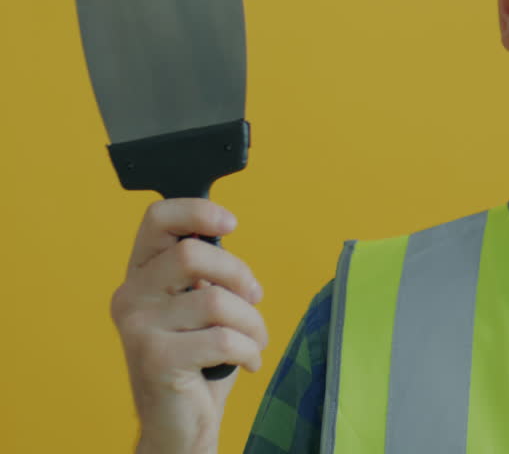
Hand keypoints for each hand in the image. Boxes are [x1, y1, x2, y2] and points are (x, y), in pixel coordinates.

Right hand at [110, 199, 267, 453]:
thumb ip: (205, 271)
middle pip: (192, 254)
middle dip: (238, 274)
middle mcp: (130, 296)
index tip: (230, 223)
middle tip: (254, 297)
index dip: (196, 210)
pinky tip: (248, 362)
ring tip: (254, 340)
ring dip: (252, 322)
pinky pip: (223, 338)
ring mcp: (139, 328)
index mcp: (141, 275)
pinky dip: (249, 350)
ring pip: (216, 300)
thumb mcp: (201, 305)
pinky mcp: (155, 359)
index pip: (156, 219)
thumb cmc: (199, 358)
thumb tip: (223, 231)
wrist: (181, 423)